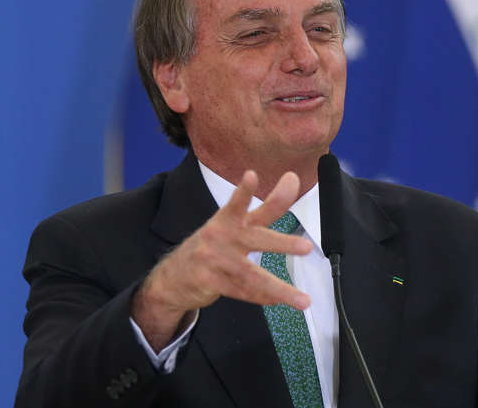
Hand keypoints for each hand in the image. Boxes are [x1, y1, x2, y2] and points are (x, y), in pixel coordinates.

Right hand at [132, 170, 312, 350]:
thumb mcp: (233, 223)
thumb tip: (293, 179)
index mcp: (228, 220)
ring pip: (253, 276)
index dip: (245, 190)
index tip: (251, 175)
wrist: (172, 277)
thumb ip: (267, 206)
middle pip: (256, 240)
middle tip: (306, 247)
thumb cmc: (213, 246)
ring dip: (280, 289)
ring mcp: (215, 261)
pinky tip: (280, 301)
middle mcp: (221, 237)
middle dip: (282, 244)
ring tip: (304, 300)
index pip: (238, 202)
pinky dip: (264, 298)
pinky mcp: (210, 282)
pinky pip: (244, 292)